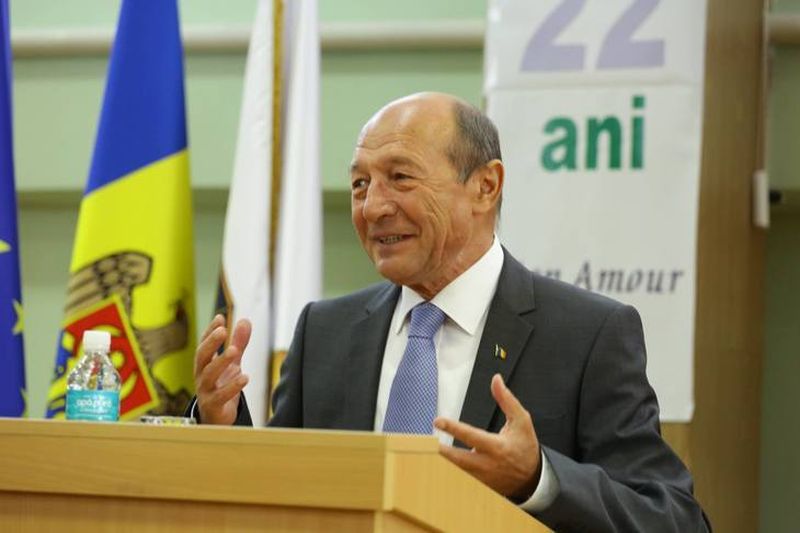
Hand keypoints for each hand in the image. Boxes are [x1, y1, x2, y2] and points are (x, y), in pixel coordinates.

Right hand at [194, 314, 251, 424]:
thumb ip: (238, 343)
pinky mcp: (213, 405)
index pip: (204, 344)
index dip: (210, 331)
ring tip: (234, 350)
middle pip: (202, 356)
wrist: (216, 418)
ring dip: (221, 361)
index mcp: (204, 363)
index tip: (220, 318)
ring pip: (209, 374)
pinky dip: (232, 386)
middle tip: (222, 331)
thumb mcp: (232, 363)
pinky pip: (220, 395)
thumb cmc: (221, 386)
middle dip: (211, 343)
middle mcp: (201, 375)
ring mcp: (205, 390)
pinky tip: (245, 377)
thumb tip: (245, 320)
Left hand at [434, 374, 541, 499]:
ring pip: (456, 471)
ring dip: (441, 461)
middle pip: (457, 459)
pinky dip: (447, 471)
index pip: (471, 436)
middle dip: (439, 451)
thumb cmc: (525, 446)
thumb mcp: (521, 420)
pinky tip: (436, 463)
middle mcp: (487, 464)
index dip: (453, 428)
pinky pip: (459, 479)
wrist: (532, 478)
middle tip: (422, 442)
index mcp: (496, 447)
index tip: (437, 421)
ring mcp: (482, 478)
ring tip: (424, 450)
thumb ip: (507, 399)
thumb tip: (496, 380)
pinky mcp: (478, 485)